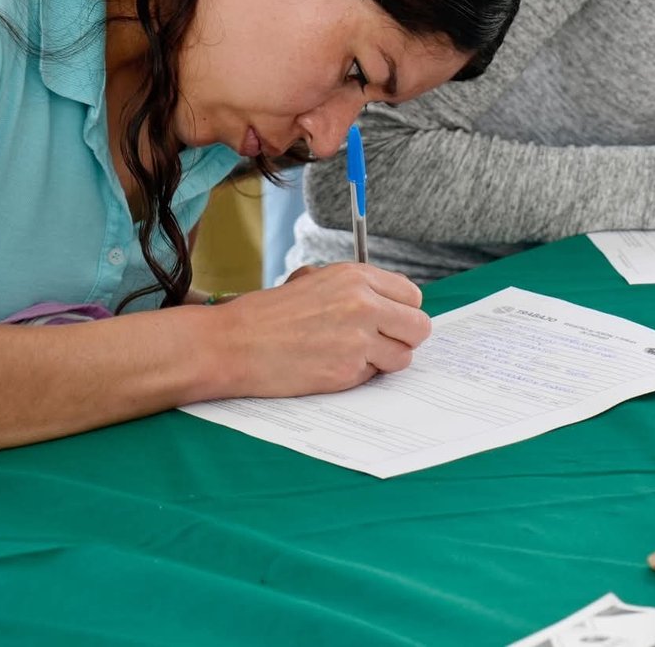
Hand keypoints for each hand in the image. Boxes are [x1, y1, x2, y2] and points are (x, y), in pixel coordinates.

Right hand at [214, 262, 430, 396]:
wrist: (234, 342)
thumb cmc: (270, 313)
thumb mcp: (315, 280)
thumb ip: (356, 288)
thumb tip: (389, 303)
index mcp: (356, 276)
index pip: (412, 296)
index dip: (402, 311)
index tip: (390, 320)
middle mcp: (363, 304)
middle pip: (419, 327)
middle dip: (404, 338)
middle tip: (382, 343)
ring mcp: (357, 340)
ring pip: (403, 357)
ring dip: (384, 361)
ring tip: (352, 355)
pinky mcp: (347, 372)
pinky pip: (373, 376)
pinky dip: (357, 375)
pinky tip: (330, 366)